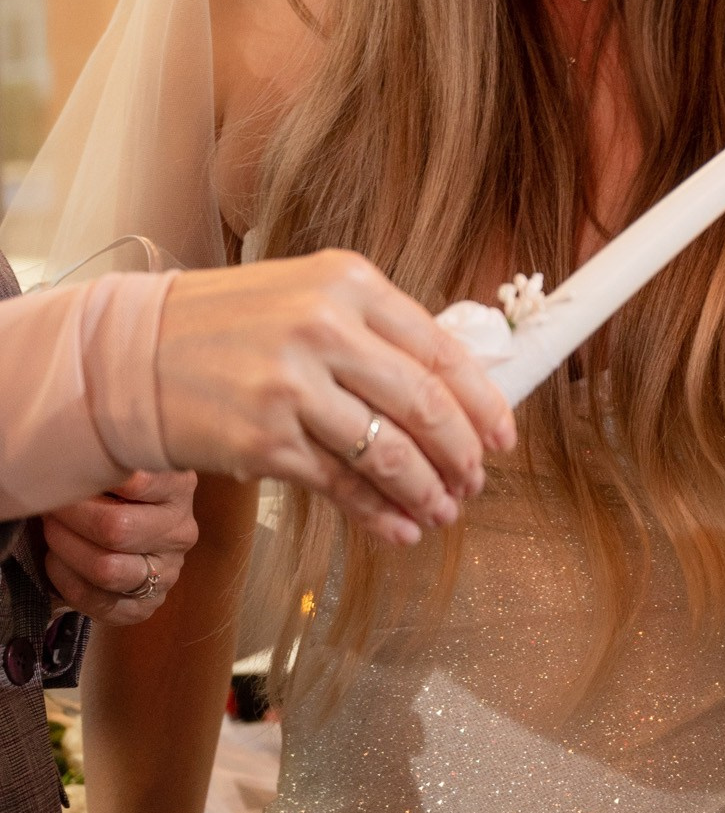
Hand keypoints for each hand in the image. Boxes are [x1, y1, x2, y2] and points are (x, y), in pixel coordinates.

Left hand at [42, 465, 197, 623]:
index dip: (96, 478)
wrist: (132, 542)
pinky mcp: (145, 606)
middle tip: (52, 504)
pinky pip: (96, 599)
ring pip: (106, 568)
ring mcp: (166, 573)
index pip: (140, 481)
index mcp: (180, 489)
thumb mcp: (124, 468)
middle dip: (72, 516)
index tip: (72, 471)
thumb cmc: (119, 494)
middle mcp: (180, 532)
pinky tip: (56, 560)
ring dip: (66, 548)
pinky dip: (66, 579)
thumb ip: (111, 461)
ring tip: (51, 530)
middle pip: (116, 528)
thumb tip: (74, 455)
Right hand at [157, 253, 516, 540]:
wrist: (133, 355)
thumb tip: (455, 391)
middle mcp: (324, 328)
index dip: (481, 402)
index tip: (503, 436)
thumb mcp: (309, 297)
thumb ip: (377, 333)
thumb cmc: (231, 327)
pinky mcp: (264, 441)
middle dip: (461, 453)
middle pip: (424, 405)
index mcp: (347, 283)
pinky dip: (379, 513)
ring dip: (427, 491)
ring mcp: (292, 387)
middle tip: (476, 482)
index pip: (440, 349)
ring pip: (389, 453)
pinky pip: (342, 485)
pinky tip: (399, 528)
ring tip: (444, 511)